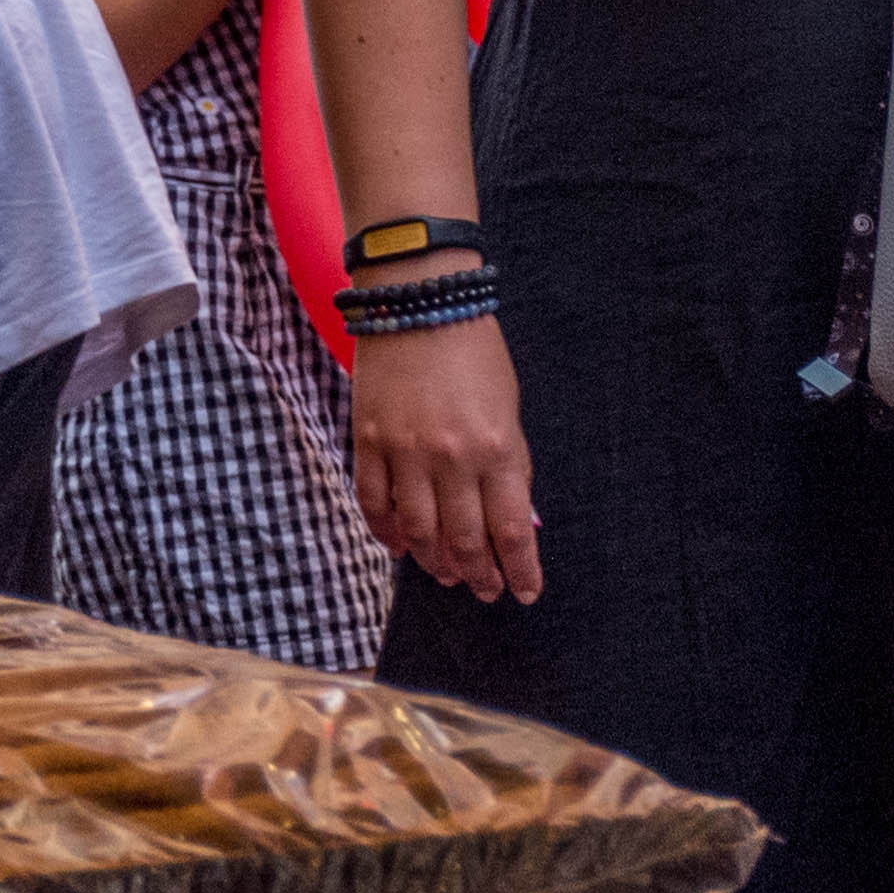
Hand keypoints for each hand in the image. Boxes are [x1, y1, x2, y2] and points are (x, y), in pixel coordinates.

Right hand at [351, 312, 543, 601]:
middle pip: (465, 542)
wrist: (420, 301)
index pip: (512, 531)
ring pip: (418, 532)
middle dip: (479, 575)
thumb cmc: (475, 353)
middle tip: (485, 590)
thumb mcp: (510, 410)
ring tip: (447, 574)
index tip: (524, 591)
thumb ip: (510, 466)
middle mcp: (452, 458)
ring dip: (435, 562)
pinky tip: (402, 547)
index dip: (520, 570)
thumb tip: (511, 520)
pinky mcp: (368, 441)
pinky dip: (387, 533)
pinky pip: (374, 504)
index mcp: (498, 448)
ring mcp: (405, 452)